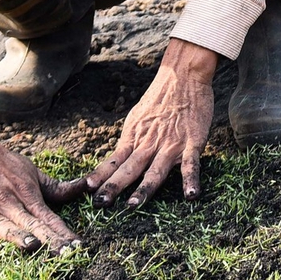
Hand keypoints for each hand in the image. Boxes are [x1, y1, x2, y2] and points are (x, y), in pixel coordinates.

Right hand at [0, 112, 82, 259]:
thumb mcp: (29, 171)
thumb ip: (56, 187)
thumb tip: (86, 187)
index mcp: (24, 194)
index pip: (48, 217)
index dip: (63, 232)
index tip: (78, 248)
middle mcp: (6, 203)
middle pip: (30, 223)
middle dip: (48, 239)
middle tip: (64, 254)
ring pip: (0, 225)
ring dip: (14, 235)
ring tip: (30, 245)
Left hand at [84, 39, 217, 205]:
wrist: (183, 74)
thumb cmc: (161, 97)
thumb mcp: (139, 117)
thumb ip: (132, 139)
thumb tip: (119, 158)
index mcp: (135, 136)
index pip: (115, 159)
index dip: (101, 174)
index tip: (88, 189)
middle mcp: (150, 142)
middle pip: (129, 167)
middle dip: (114, 186)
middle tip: (100, 203)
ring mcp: (171, 143)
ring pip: (155, 169)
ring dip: (144, 188)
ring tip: (133, 204)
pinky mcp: (192, 142)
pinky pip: (191, 164)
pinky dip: (191, 180)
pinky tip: (191, 195)